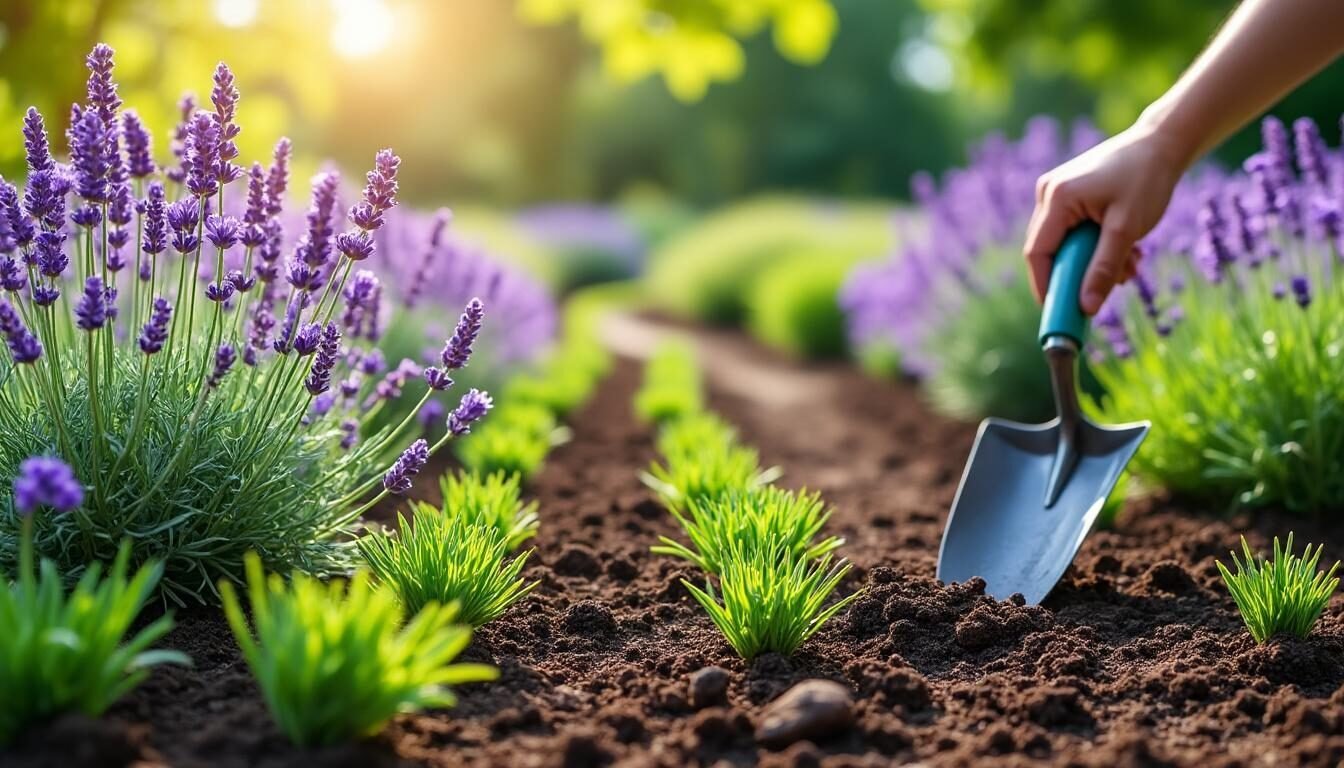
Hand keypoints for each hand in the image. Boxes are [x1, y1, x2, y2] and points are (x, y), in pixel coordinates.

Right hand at [1023, 124, 1188, 314]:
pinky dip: (1096, 246)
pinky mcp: (1069, 195)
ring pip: (1065, 244)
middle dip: (1078, 274)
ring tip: (1129, 264)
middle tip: (1107, 290)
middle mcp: (1049, 193)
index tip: (1060, 313)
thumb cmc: (1146, 179)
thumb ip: (1104, 269)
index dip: (1045, 286)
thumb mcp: (1127, 229)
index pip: (1037, 253)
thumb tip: (1087, 308)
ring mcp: (1057, 192)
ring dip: (1093, 262)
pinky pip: (1073, 231)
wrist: (1162, 143)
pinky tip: (1125, 250)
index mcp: (1057, 197)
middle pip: (1050, 250)